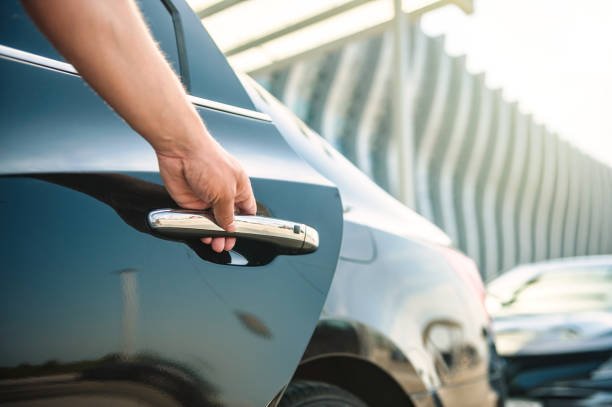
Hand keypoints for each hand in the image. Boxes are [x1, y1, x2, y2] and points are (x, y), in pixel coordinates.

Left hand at [156, 135, 256, 252]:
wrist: (180, 150)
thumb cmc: (208, 161)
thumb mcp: (225, 192)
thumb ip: (228, 214)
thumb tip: (231, 228)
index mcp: (238, 187)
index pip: (246, 210)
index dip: (244, 224)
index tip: (241, 236)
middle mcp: (223, 192)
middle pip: (228, 219)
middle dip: (227, 233)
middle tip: (224, 245)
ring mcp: (206, 197)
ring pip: (211, 221)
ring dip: (213, 233)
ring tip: (214, 244)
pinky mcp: (190, 200)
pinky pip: (195, 218)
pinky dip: (197, 228)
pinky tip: (201, 235)